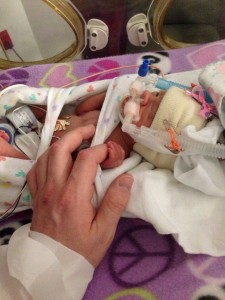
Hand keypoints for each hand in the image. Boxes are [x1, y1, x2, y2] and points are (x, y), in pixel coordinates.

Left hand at [27, 125, 132, 266]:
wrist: (54, 265)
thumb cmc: (82, 249)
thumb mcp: (104, 231)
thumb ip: (115, 202)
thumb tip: (127, 178)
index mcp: (73, 196)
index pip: (86, 159)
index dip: (100, 150)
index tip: (110, 152)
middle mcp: (55, 188)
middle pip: (60, 149)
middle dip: (76, 134)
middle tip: (90, 131)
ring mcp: (42, 191)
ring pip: (46, 155)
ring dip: (61, 143)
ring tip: (76, 141)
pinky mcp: (36, 195)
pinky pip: (36, 168)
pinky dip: (46, 158)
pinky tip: (57, 159)